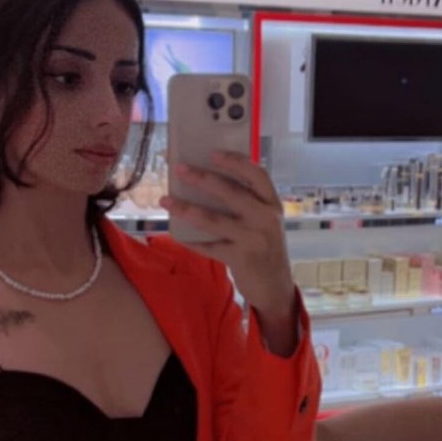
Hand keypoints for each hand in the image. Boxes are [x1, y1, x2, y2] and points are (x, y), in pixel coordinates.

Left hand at [159, 151, 296, 322]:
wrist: (275, 286)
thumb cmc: (265, 248)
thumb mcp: (265, 222)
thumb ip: (249, 203)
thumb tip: (209, 181)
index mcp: (273, 204)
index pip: (257, 175)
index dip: (235, 162)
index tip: (213, 153)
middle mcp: (265, 219)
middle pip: (231, 192)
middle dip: (202, 179)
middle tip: (180, 169)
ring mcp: (253, 239)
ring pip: (213, 220)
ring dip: (186, 209)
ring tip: (166, 200)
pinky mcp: (239, 258)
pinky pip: (208, 246)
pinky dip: (190, 240)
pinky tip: (176, 233)